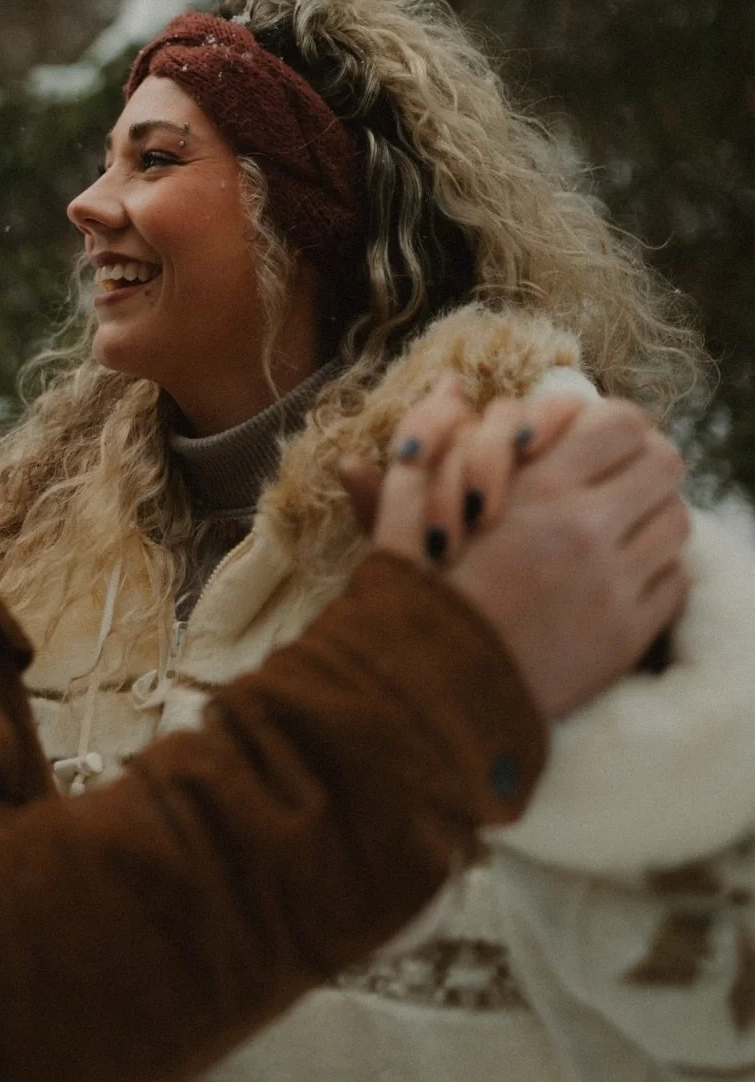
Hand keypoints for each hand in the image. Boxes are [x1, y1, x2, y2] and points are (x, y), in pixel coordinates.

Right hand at [367, 383, 689, 717]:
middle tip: (608, 483)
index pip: (623, 423)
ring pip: (678, 522)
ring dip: (647, 519)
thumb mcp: (404, 507)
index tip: (589, 445)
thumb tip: (451, 386)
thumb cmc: (411, 595)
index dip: (612, 427)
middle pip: (666, 464)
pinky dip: (652, 572)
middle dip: (639, 466)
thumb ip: (427, 439)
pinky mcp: (627, 637)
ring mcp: (613, 587)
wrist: (428, 696)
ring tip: (610, 532)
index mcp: (535, 490)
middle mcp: (585, 532)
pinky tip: (612, 579)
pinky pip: (674, 581)